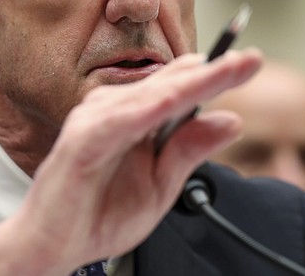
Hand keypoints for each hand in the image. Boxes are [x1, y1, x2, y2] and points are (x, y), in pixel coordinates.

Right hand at [4, 48, 261, 273]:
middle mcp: (114, 110)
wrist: (53, 247)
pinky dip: (149, 108)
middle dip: (211, 70)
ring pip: (151, 96)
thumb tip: (232, 119)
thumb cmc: (99, 213)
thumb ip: (191, 149)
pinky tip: (175, 100)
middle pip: (170, 85)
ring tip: (222, 70)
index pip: (180, 90)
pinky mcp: (81, 141)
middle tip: (249, 58)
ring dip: (187, 83)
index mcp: (135, 118)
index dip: (215, 74)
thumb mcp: (161, 184)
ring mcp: (96, 121)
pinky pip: (121, 121)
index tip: (251, 61)